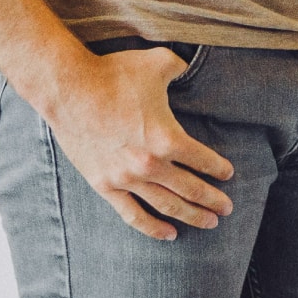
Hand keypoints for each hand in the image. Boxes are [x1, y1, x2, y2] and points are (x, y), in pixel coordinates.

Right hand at [46, 47, 233, 241]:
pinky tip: (169, 234)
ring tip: (209, 223)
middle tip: (228, 209)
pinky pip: (132, 214)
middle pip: (189, 189)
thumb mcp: (160, 63)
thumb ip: (183, 67)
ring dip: (190, 216)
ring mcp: (125, 178)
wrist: (68, 90)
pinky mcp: (104, 185)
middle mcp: (149, 164)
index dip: (218, 169)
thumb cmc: (115, 74)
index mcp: (167, 137)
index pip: (202, 159)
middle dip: (212, 200)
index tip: (229, 174)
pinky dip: (152, 227)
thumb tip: (193, 65)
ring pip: (166, 205)